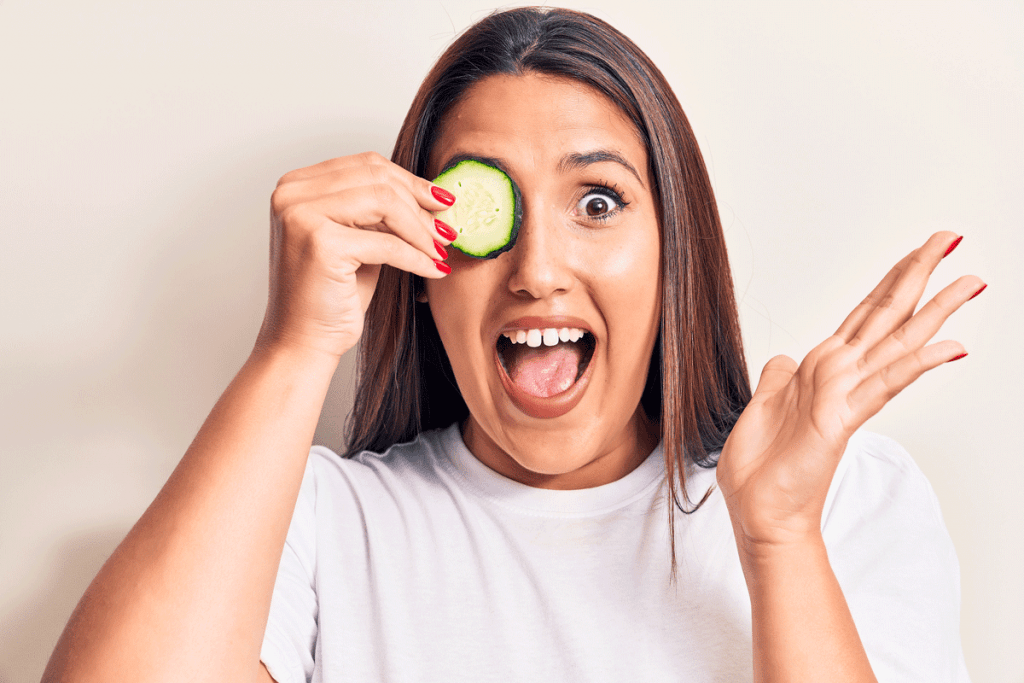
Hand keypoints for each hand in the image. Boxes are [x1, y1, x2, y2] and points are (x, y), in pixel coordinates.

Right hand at [256, 152, 455, 359]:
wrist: (301, 343)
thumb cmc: (329, 297)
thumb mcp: (357, 240)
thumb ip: (379, 211)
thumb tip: (432, 195)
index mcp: (295, 186)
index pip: (365, 164)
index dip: (409, 181)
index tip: (440, 201)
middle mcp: (291, 194)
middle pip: (377, 178)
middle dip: (419, 204)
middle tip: (445, 229)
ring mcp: (302, 216)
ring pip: (385, 202)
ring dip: (420, 229)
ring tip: (439, 250)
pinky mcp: (320, 244)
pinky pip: (387, 243)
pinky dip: (416, 257)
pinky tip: (433, 269)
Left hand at [716, 231, 983, 553]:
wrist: (760, 510)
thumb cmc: (763, 467)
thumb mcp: (764, 404)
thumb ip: (780, 375)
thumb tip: (784, 356)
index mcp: (821, 368)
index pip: (864, 314)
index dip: (890, 281)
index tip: (917, 251)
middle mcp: (840, 375)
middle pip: (888, 315)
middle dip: (919, 275)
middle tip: (951, 239)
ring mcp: (845, 395)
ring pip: (897, 342)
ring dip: (934, 309)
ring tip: (970, 280)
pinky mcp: (841, 418)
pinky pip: (884, 384)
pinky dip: (916, 363)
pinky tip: (950, 346)